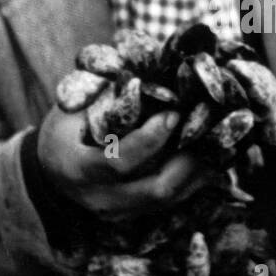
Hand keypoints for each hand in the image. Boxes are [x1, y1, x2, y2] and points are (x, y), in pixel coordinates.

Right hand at [37, 105, 212, 218]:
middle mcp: (100, 199)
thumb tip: (147, 60)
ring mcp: (120, 213)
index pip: (118, 163)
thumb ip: (104, 91)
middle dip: (189, 161)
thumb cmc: (64, 130)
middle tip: (212, 130)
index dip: (149, 140)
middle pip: (155, 191)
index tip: (173, 114)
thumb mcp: (73, 108)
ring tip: (224, 142)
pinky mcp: (137, 215)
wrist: (51, 172)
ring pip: (170, 200)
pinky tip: (216, 157)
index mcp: (77, 170)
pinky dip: (196, 179)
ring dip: (200, 171)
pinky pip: (173, 202)